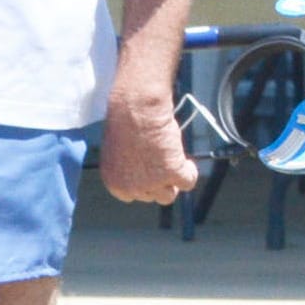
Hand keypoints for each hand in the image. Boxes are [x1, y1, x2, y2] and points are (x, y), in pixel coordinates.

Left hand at [100, 89, 198, 203]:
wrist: (137, 107)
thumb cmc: (126, 121)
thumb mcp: (119, 151)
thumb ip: (129, 168)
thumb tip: (145, 174)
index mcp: (114, 183)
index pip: (132, 195)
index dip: (144, 184)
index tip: (150, 173)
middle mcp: (131, 188)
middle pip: (152, 196)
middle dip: (159, 182)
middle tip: (163, 164)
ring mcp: (152, 183)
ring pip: (169, 194)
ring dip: (173, 180)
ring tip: (174, 161)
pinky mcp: (172, 173)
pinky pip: (188, 182)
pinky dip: (190, 172)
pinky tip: (186, 161)